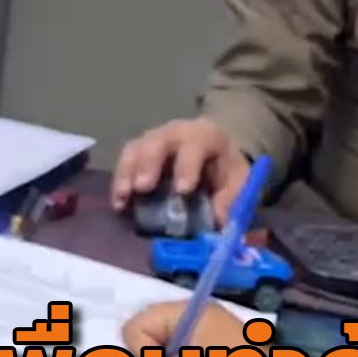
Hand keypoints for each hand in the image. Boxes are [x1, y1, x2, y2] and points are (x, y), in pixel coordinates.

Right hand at [110, 117, 250, 224]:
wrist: (212, 156)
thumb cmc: (224, 170)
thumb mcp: (238, 182)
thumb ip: (229, 200)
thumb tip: (217, 223)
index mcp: (204, 136)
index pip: (194, 145)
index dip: (187, 166)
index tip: (182, 190)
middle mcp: (174, 133)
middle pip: (157, 142)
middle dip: (148, 164)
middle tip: (142, 188)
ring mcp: (151, 141)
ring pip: (135, 150)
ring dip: (126, 174)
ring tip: (123, 198)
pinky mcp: (136, 154)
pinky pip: (124, 163)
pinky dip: (119, 182)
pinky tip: (118, 204)